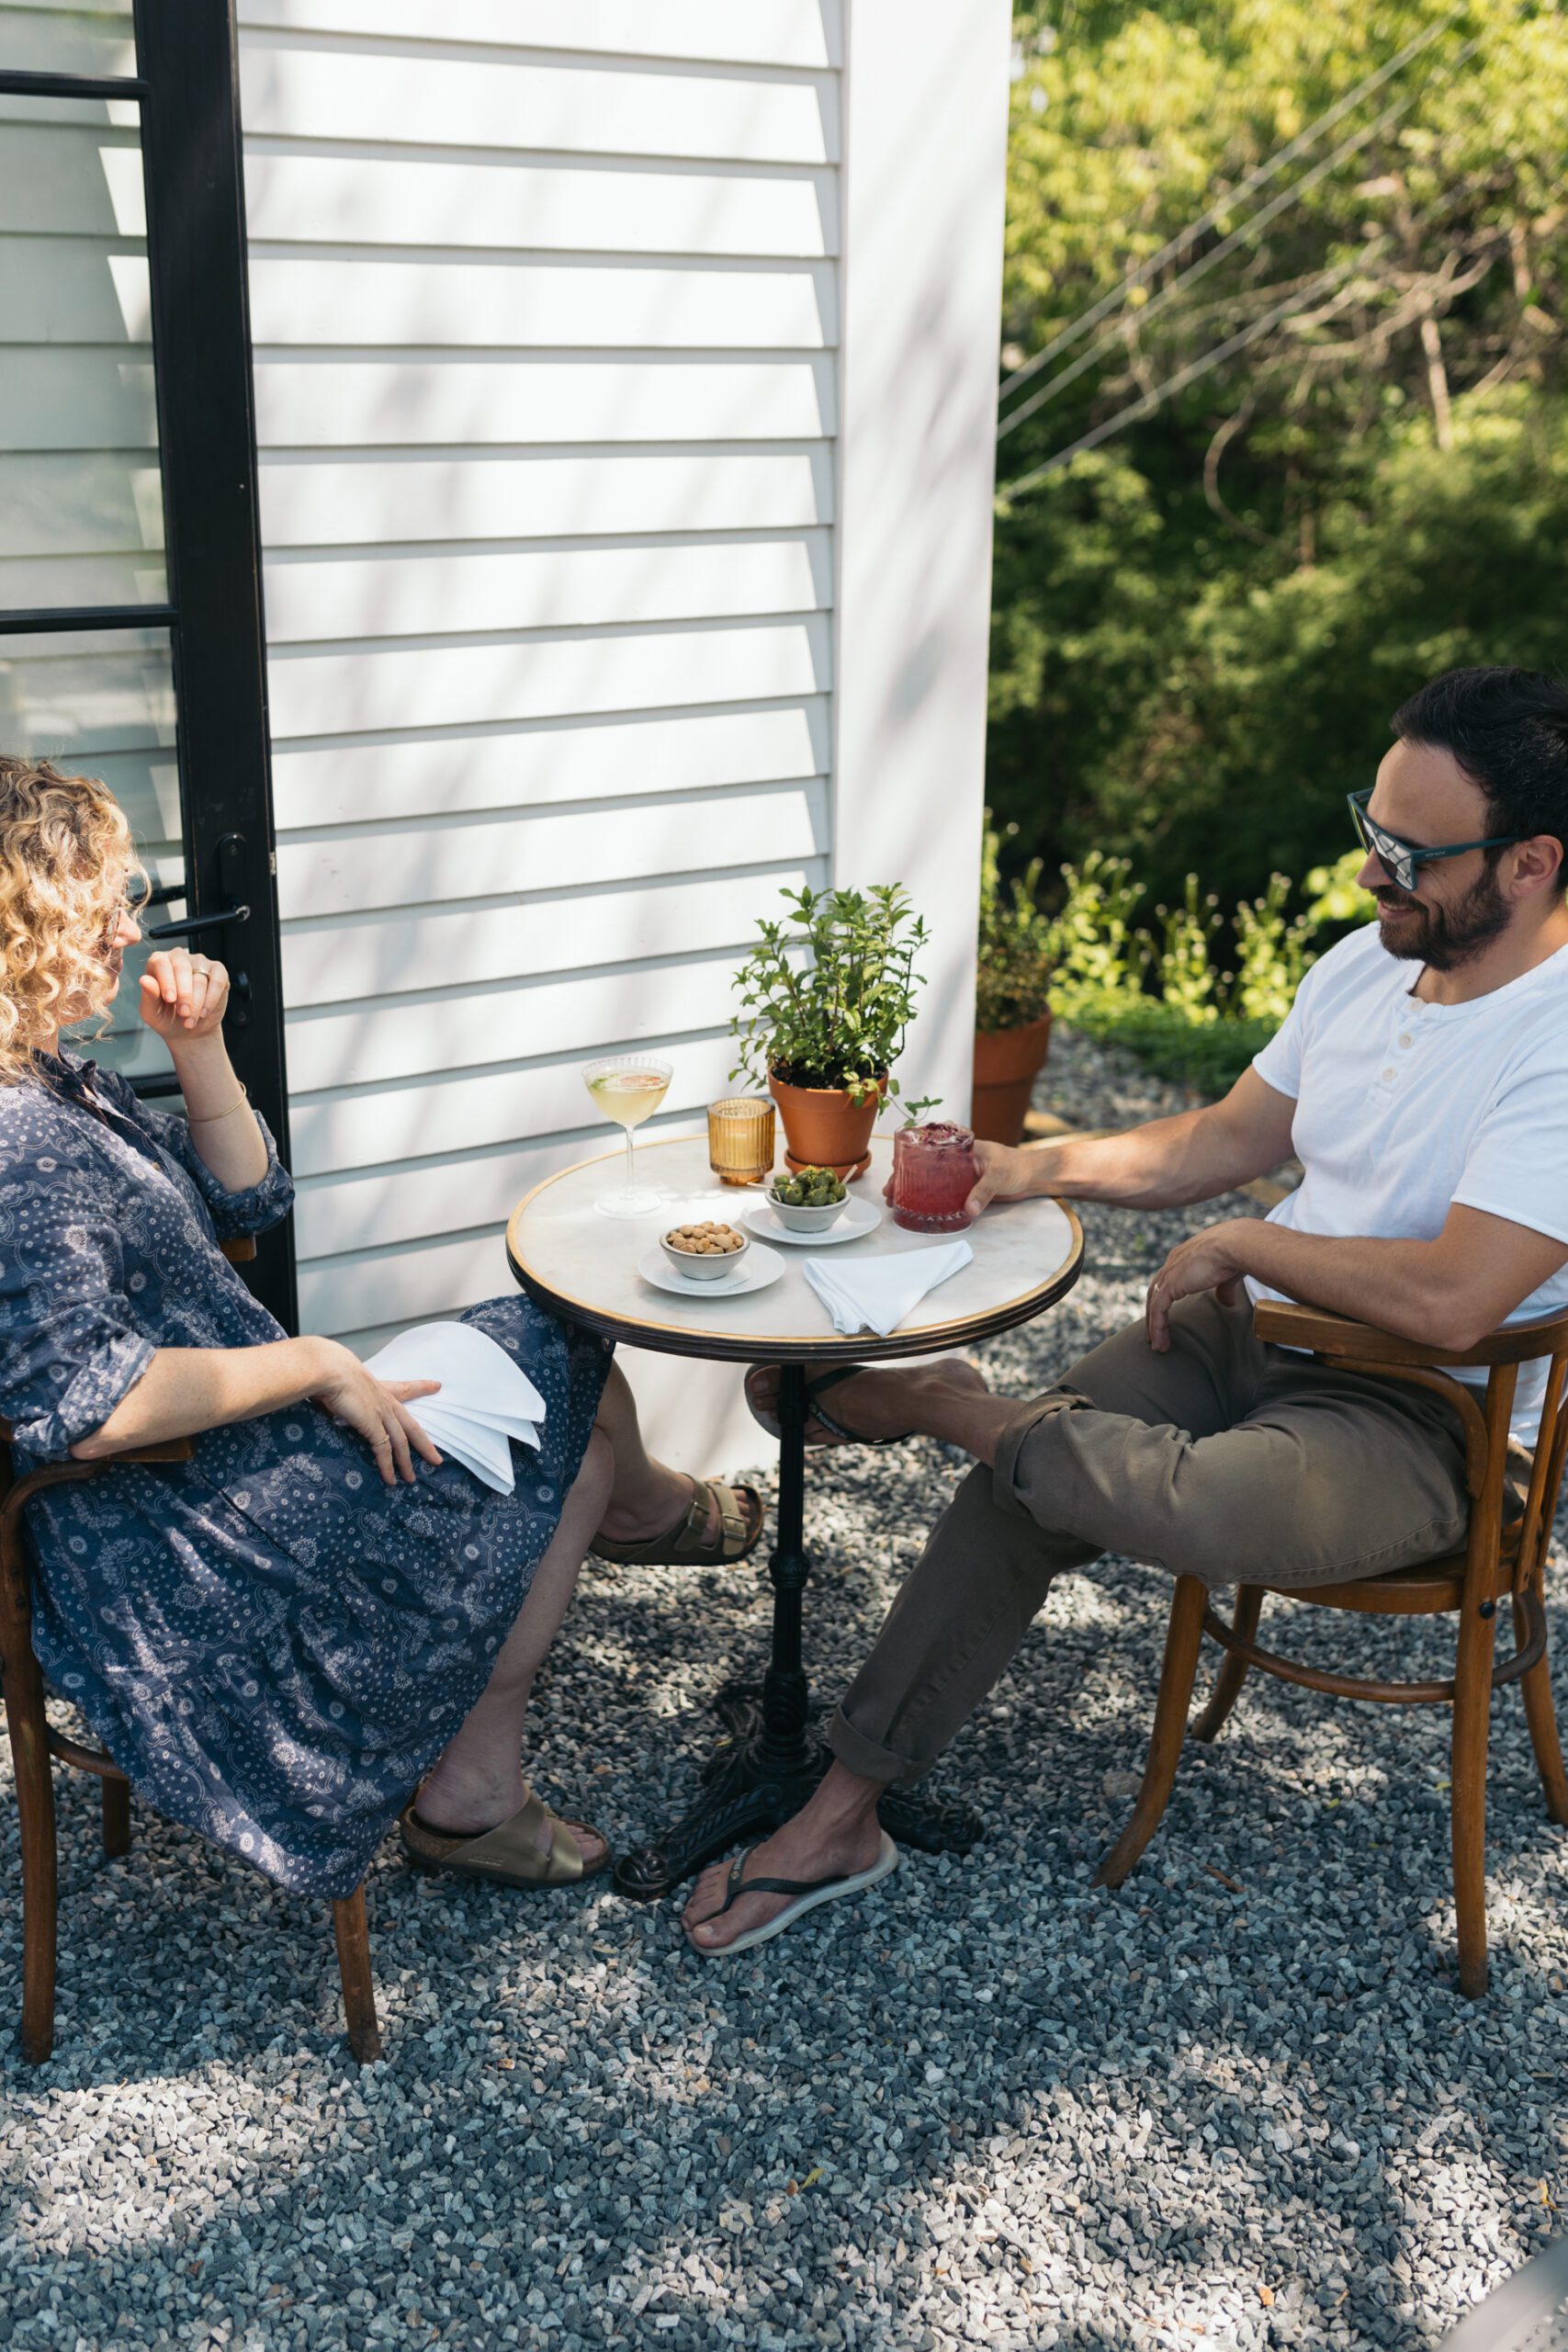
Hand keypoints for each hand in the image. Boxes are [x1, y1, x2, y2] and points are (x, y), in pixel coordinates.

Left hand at [138, 949, 229, 1043]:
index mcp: (158, 962)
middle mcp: (179, 957)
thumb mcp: (152, 1012)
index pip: (161, 963)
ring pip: (200, 978)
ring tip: (191, 1020)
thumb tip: (144, 980)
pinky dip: (211, 999)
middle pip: (182, 967)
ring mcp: (199, 962)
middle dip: (184, 994)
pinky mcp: (218, 971)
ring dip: (196, 1003)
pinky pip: (217, 981)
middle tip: (183, 1014)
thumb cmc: (167, 1018)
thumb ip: (148, 996)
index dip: (167, 981)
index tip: (170, 1000)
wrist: (190, 1031)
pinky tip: (204, 1012)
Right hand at [309, 1342, 443, 1484]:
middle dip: (425, 1444)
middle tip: (436, 1458)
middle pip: (412, 1426)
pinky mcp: (374, 1426)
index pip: (405, 1388)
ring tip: (411, 1479)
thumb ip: (342, 1397)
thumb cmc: (329, 1372)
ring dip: (406, 1463)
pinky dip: (387, 1467)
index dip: (421, 1387)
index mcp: (379, 1388)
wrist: (329, 1370)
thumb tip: (329, 1406)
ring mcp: (382, 1414)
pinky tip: (390, 1479)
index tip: (437, 1386)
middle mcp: (386, 1401)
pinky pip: (384, 1451)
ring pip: (402, 1443)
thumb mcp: (341, 1383)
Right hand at [881, 1138, 1039, 1216]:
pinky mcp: (966, 1191)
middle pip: (924, 1169)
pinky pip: (944, 1196)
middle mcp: (955, 1162)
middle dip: (904, 1180)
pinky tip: (919, 1209)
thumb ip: (983, 1191)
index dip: (908, 1161)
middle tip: (889, 1194)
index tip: (893, 1171)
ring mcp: (960, 1177)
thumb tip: (968, 1210)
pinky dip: (931, 1202)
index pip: (928, 1151)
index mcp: (959, 1149)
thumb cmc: (1016, 1166)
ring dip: (914, 1192)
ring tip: (897, 1203)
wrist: (1033, 1176)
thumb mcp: (998, 1175)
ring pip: (931, 1183)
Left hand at [1145, 1219, 1258, 1351]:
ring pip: (1154, 1303)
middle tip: (1155, 1333)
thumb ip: (1223, 1289)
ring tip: (1158, 1345)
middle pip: (1155, 1291)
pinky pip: (1157, 1309)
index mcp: (1184, 1256)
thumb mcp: (1227, 1275)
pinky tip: (1159, 1342)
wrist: (1235, 1246)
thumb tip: (1227, 1303)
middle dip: (1154, 1313)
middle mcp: (1172, 1262)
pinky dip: (1157, 1327)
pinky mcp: (1170, 1285)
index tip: (1165, 1315)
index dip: (1165, 1298)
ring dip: (1154, 1326)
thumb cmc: (1236, 1255)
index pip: (1168, 1279)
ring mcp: (1169, 1273)